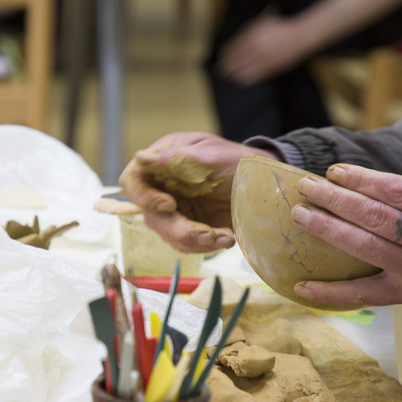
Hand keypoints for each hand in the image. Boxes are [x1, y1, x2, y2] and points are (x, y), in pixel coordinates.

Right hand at [117, 132, 278, 252]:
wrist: (267, 183)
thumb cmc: (240, 161)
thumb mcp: (213, 155)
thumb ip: (178, 158)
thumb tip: (141, 157)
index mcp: (165, 161)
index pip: (133, 180)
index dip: (144, 197)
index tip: (170, 206)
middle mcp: (165, 187)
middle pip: (151, 215)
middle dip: (178, 229)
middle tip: (207, 233)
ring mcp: (177, 210)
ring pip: (168, 235)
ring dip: (195, 241)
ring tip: (225, 237)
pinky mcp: (191, 227)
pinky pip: (187, 244)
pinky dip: (207, 246)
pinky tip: (227, 238)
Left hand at [220, 15, 309, 86]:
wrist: (298, 37)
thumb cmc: (279, 29)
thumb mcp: (261, 24)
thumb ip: (246, 32)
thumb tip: (232, 44)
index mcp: (252, 35)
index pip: (231, 49)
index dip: (223, 55)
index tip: (221, 58)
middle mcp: (255, 47)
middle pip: (233, 61)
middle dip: (225, 66)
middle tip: (222, 69)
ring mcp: (262, 59)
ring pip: (240, 71)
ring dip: (233, 74)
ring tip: (230, 75)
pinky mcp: (269, 69)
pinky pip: (252, 77)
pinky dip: (243, 79)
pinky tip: (239, 79)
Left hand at [289, 164, 401, 318]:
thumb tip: (354, 184)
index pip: (397, 190)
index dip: (361, 180)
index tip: (334, 172)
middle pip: (375, 216)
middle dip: (335, 199)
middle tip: (307, 187)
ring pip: (364, 247)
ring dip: (327, 229)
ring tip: (301, 214)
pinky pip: (362, 294)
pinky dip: (330, 291)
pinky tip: (303, 285)